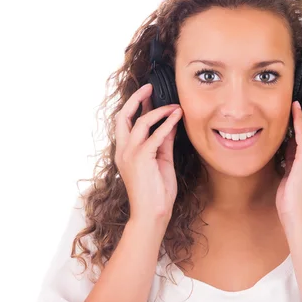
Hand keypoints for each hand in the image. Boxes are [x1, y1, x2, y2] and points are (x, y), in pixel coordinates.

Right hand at [114, 83, 182, 221]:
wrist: (152, 213)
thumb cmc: (156, 191)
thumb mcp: (161, 160)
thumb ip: (163, 141)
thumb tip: (170, 124)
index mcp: (124, 152)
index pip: (125, 122)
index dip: (135, 106)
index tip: (147, 94)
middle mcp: (123, 150)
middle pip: (124, 116)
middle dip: (137, 99)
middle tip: (150, 87)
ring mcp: (131, 154)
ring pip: (142, 122)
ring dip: (160, 110)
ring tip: (175, 106)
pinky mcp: (143, 158)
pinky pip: (156, 134)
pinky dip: (168, 123)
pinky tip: (177, 116)